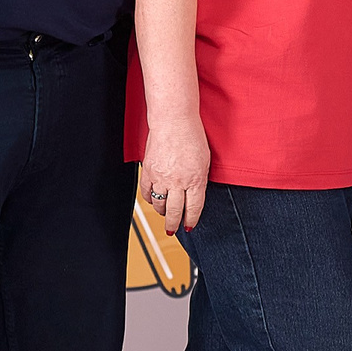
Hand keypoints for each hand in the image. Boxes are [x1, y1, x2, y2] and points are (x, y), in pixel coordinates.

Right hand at [140, 118, 210, 234]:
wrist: (173, 121)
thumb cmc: (192, 137)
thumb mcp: (204, 161)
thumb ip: (200, 181)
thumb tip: (194, 196)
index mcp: (196, 180)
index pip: (193, 209)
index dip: (191, 221)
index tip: (189, 226)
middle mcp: (178, 182)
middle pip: (174, 212)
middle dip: (174, 224)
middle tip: (173, 229)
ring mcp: (161, 178)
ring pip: (159, 205)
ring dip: (162, 212)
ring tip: (165, 213)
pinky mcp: (148, 171)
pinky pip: (147, 193)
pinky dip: (150, 199)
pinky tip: (154, 200)